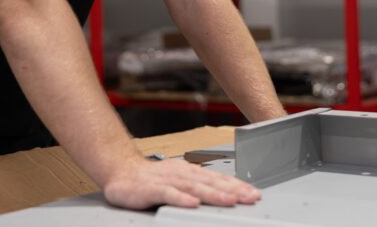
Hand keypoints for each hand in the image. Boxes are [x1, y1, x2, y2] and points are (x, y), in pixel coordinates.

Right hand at [102, 157, 260, 209]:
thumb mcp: (179, 180)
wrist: (122, 172)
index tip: (254, 193)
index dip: (237, 185)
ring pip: (194, 187)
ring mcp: (167, 180)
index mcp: (190, 172)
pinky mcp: (152, 189)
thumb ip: (199, 187)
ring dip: (213, 194)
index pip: (218, 178)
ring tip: (229, 200)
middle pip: (211, 182)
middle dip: (232, 189)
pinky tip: (192, 204)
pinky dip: (181, 199)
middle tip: (250, 197)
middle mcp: (182, 173)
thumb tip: (224, 194)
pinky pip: (168, 194)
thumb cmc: (152, 179)